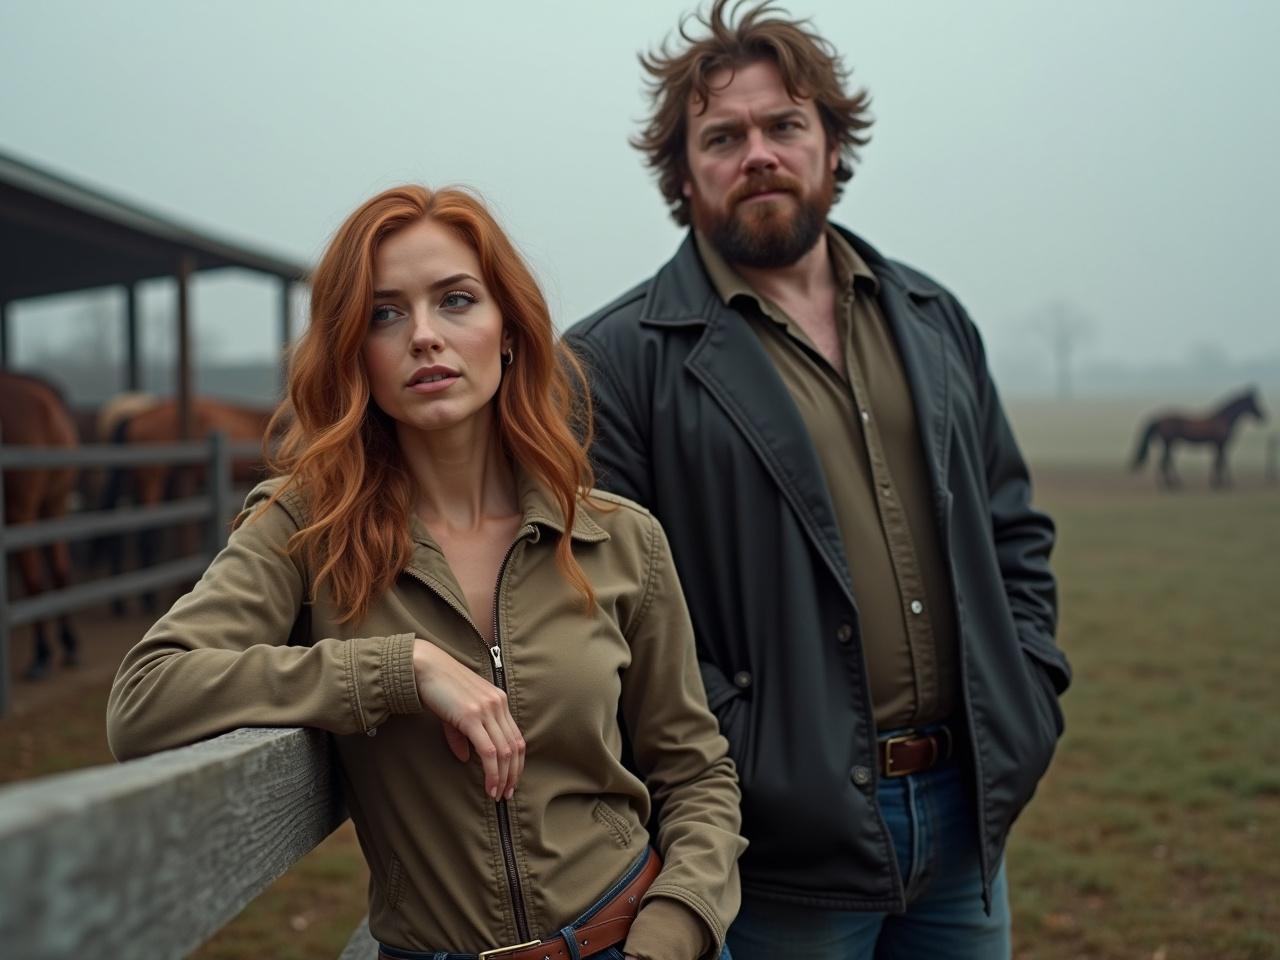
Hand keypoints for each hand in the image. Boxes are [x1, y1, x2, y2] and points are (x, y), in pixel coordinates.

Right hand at [411, 638, 525, 799]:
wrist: (424, 667)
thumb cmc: (439, 687)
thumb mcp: (457, 712)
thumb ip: (463, 735)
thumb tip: (466, 759)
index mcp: (499, 701)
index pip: (517, 737)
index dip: (517, 762)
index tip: (511, 781)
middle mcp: (498, 704)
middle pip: (515, 747)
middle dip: (513, 774)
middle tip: (507, 794)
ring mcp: (487, 709)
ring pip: (504, 752)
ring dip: (503, 777)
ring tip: (497, 794)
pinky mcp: (472, 716)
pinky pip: (489, 750)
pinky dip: (492, 772)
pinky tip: (488, 786)